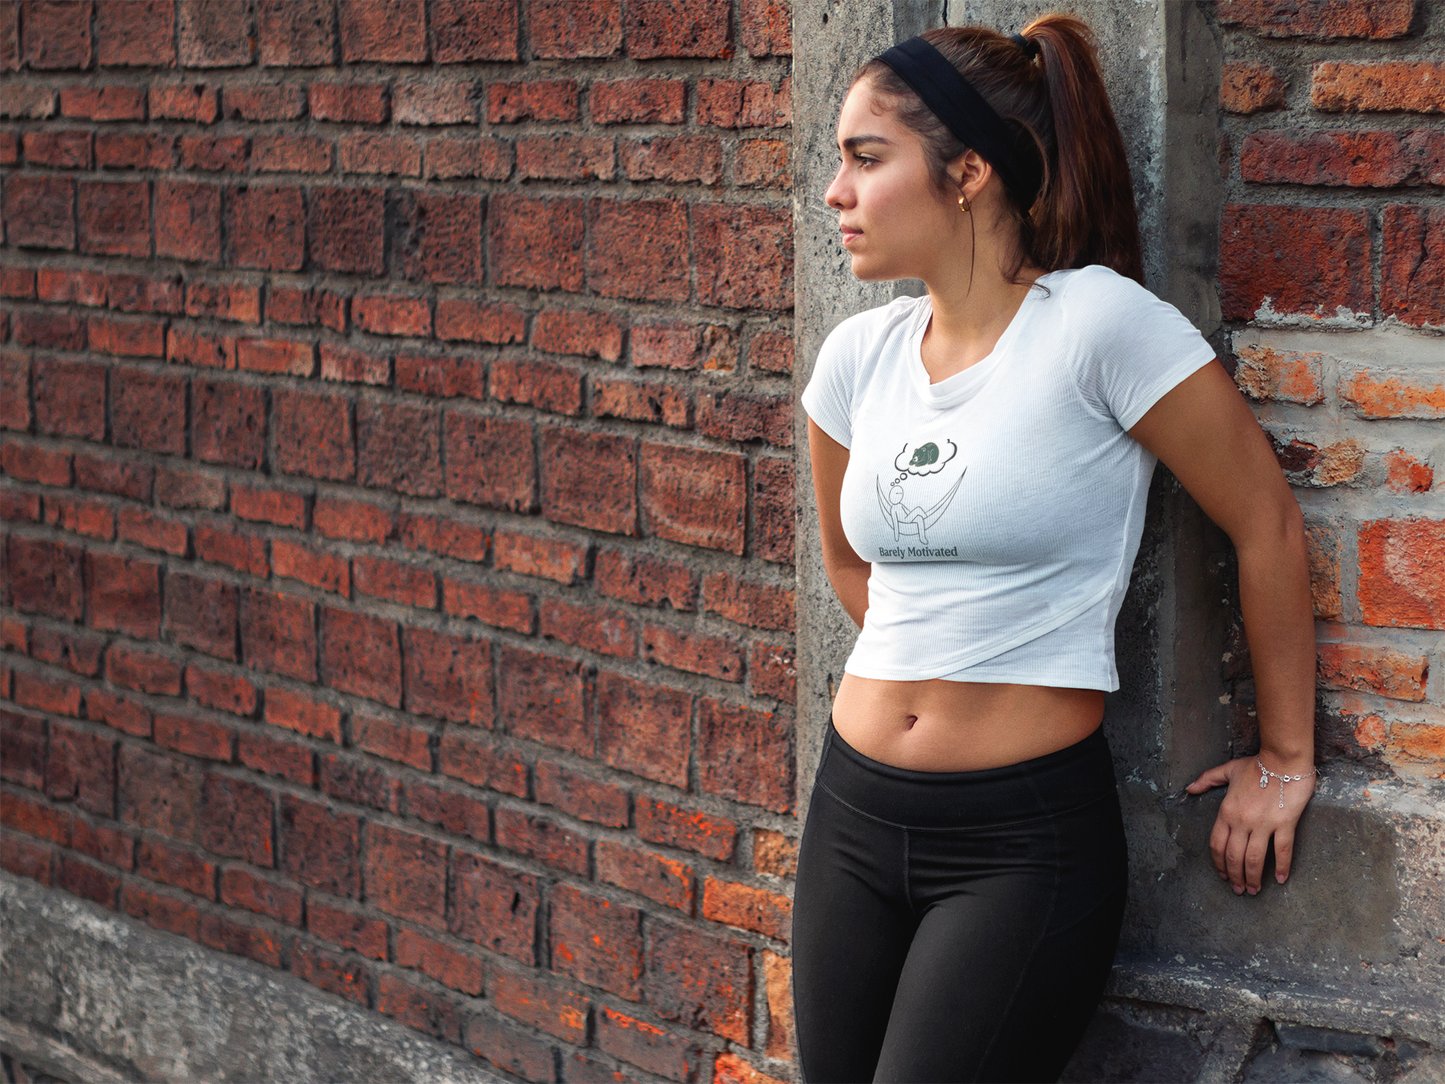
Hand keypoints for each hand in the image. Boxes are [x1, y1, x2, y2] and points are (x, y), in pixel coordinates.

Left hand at [1185, 755, 1314, 894]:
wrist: (1283, 759)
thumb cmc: (1257, 765)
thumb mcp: (1228, 770)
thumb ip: (1208, 779)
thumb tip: (1190, 788)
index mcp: (1227, 811)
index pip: (1217, 844)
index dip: (1219, 863)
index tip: (1224, 876)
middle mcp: (1242, 821)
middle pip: (1234, 856)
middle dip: (1235, 876)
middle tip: (1240, 890)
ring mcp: (1263, 823)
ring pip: (1255, 858)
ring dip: (1253, 877)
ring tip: (1255, 890)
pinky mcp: (1284, 823)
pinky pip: (1282, 850)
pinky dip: (1282, 867)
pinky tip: (1280, 879)